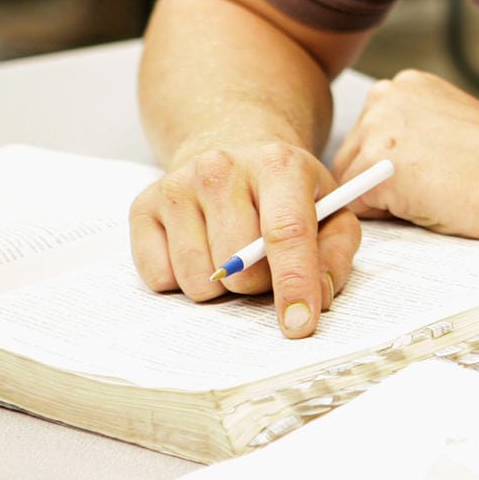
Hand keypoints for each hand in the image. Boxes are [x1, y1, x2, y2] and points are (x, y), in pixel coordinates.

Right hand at [128, 139, 359, 338]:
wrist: (235, 155)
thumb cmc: (287, 195)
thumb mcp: (329, 213)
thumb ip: (334, 255)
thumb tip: (319, 297)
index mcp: (278, 165)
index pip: (287, 232)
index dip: (295, 284)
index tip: (299, 325)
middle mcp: (222, 168)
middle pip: (239, 268)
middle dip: (257, 286)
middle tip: (262, 265)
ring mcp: (178, 186)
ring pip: (198, 279)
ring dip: (219, 287)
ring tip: (230, 254)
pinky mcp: (144, 206)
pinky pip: (159, 278)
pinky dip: (181, 281)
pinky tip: (199, 250)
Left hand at [331, 69, 478, 241]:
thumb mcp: (448, 125)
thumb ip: (411, 130)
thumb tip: (376, 163)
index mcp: (408, 83)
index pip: (370, 132)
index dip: (394, 162)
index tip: (433, 167)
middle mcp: (388, 96)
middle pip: (352, 154)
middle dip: (379, 179)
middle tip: (433, 185)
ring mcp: (379, 129)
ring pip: (351, 180)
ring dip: (382, 197)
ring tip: (431, 192)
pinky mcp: (377, 166)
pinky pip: (356, 204)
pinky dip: (384, 214)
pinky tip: (425, 201)